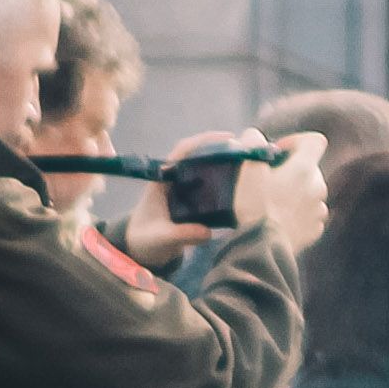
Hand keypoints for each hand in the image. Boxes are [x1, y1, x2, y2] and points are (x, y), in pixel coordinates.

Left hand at [127, 130, 257, 263]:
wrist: (139, 249)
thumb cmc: (144, 239)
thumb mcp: (160, 238)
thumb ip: (181, 235)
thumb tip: (208, 232)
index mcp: (162, 180)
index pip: (182, 151)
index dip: (203, 141)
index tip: (228, 138)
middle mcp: (174, 179)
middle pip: (198, 155)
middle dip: (221, 149)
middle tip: (245, 151)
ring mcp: (183, 188)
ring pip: (205, 168)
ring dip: (224, 164)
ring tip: (248, 165)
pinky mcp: (191, 199)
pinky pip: (210, 184)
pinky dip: (225, 181)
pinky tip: (241, 185)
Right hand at [225, 133, 331, 247]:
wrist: (263, 247)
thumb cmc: (255, 207)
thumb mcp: (248, 171)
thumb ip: (252, 146)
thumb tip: (254, 135)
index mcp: (304, 169)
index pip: (315, 141)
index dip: (296, 141)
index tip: (277, 152)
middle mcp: (318, 187)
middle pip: (310, 168)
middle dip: (291, 170)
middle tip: (268, 181)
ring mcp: (319, 210)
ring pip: (310, 193)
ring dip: (295, 193)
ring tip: (271, 204)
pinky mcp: (315, 230)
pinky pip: (309, 215)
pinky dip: (297, 214)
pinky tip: (278, 221)